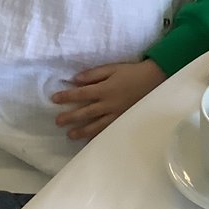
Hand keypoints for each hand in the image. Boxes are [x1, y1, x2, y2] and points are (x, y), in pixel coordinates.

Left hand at [51, 60, 166, 141]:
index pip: (81, 94)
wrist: (154, 80)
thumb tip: (75, 79)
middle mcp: (108, 104)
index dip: (67, 97)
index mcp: (104, 89)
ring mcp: (116, 114)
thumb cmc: (131, 72)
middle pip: (85, 112)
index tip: (54, 99)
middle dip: (70, 117)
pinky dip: (98, 136)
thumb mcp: (112, 68)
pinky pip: (108, 130)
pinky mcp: (123, 120)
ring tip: (70, 135)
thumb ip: (93, 74)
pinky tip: (90, 140)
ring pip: (95, 125)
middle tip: (57, 122)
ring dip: (81, 130)